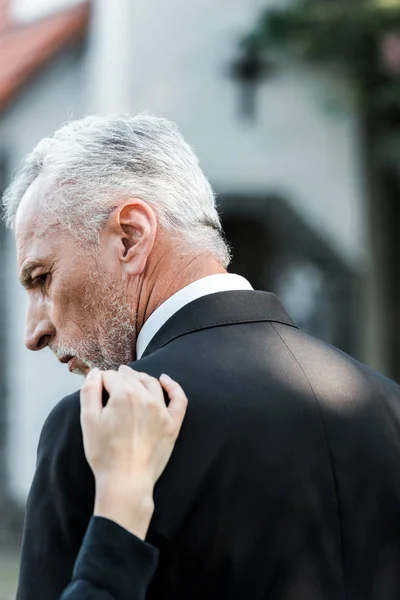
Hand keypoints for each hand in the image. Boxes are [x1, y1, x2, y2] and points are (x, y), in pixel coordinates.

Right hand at [80, 366, 187, 538]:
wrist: (125, 481)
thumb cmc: (104, 454)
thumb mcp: (88, 420)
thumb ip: (89, 391)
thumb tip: (95, 373)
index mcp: (124, 395)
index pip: (111, 377)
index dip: (102, 379)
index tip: (97, 384)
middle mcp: (145, 398)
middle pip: (131, 379)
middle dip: (120, 376)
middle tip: (112, 378)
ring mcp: (162, 411)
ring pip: (151, 384)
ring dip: (140, 376)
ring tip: (131, 376)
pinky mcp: (172, 424)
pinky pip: (178, 399)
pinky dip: (173, 386)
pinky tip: (165, 380)